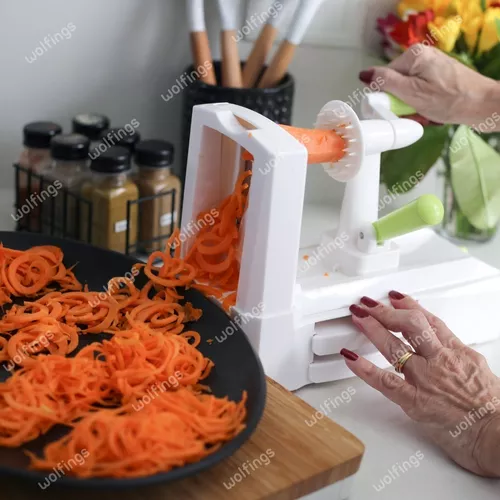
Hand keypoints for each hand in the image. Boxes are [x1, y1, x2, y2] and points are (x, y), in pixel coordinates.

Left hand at [341, 292, 499, 476]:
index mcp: (457, 352)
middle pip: (410, 324)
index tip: (397, 298)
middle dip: (387, 311)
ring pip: (394, 346)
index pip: (429, 321)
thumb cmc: (494, 410)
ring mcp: (425, 379)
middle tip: (370, 304)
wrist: (499, 436)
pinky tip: (350, 357)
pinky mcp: (415, 401)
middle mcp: (439, 360)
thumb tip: (449, 349)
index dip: (410, 305)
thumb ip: (459, 357)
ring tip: (358, 317)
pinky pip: (385, 381)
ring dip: (373, 328)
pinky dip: (364, 369)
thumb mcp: (480, 371)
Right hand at [359, 44, 499, 128]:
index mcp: (413, 55)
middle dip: (403, 104)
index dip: (388, 97)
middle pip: (397, 86)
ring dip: (413, 108)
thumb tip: (364, 74)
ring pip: (409, 93)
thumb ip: (385, 82)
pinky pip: (420, 94)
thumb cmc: (450, 100)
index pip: (385, 78)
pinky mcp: (440, 79)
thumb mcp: (411, 93)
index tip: (398, 109)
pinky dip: (423, 106)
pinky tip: (433, 112)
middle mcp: (422, 57)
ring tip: (427, 114)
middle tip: (415, 113)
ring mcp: (432, 68)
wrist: (483, 106)